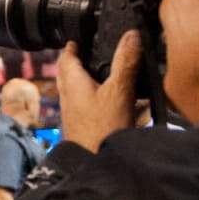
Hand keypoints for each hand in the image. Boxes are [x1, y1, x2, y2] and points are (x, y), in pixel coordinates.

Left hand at [56, 30, 143, 151]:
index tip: (80, 37)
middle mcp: (68, 95)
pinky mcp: (81, 125)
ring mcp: (73, 112)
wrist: (93, 164)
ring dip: (88, 80)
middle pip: (69, 72)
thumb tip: (132, 35)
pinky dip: (95, 97)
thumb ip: (126, 63)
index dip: (73, 44)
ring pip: (77, 89)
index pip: (66, 55)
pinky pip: (85, 104)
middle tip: (93, 53)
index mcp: (72, 82)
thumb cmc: (102, 129)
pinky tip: (111, 103)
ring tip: (105, 75)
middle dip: (80, 61)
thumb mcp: (119, 91)